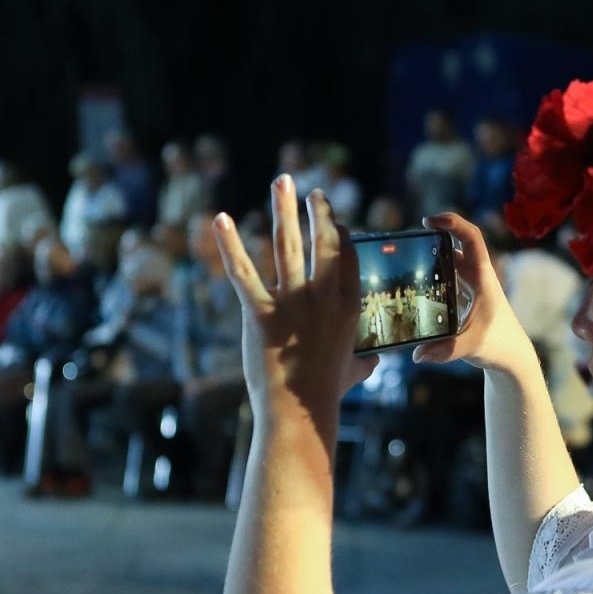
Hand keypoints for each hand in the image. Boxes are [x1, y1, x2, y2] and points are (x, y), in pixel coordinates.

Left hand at [212, 177, 375, 433]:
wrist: (299, 412)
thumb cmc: (326, 395)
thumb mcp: (353, 373)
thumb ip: (363, 363)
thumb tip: (372, 363)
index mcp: (348, 307)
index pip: (348, 258)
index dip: (340, 234)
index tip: (334, 220)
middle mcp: (323, 297)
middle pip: (322, 242)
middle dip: (317, 212)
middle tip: (312, 191)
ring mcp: (292, 303)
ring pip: (287, 245)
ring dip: (284, 209)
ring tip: (282, 182)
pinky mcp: (260, 313)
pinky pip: (242, 271)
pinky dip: (230, 243)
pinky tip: (220, 218)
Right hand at [410, 212, 536, 373]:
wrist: (513, 357)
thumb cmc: (499, 346)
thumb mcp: (471, 346)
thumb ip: (445, 350)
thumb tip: (418, 354)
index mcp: (483, 278)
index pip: (472, 238)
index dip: (453, 223)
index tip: (430, 220)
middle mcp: (478, 276)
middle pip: (458, 244)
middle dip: (437, 235)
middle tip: (412, 238)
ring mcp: (473, 285)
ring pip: (452, 260)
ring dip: (434, 254)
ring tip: (408, 256)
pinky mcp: (467, 296)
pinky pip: (449, 276)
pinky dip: (434, 273)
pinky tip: (416, 280)